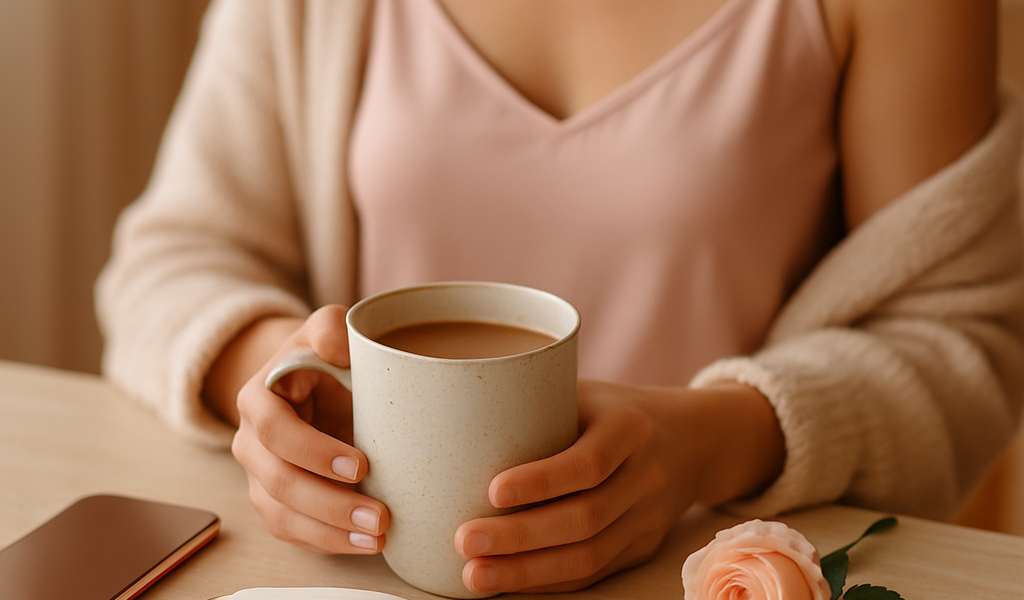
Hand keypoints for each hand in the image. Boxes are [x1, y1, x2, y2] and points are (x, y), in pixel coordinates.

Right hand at [230, 305, 390, 553]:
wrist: (314, 380)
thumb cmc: (325, 356)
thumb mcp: (327, 329)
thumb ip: (331, 328)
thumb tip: (337, 347)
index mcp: (258, 398)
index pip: (275, 431)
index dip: (314, 452)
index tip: (361, 465)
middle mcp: (251, 441)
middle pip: (279, 482)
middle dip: (330, 504)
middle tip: (380, 516)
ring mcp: (260, 475)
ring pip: (283, 516)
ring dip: (332, 532)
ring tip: (379, 538)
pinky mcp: (276, 502)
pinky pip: (293, 532)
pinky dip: (328, 542)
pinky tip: (364, 544)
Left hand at [453, 379, 784, 593]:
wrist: (692, 439)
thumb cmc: (615, 409)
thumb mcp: (586, 391)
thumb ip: (536, 404)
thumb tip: (454, 416)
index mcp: (630, 427)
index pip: (589, 461)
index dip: (542, 480)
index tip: (492, 490)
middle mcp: (647, 474)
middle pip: (586, 518)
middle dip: (521, 537)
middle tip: (464, 540)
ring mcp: (649, 516)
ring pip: (590, 556)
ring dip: (527, 571)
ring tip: (475, 575)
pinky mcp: (642, 546)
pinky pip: (594, 572)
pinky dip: (548, 582)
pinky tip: (508, 583)